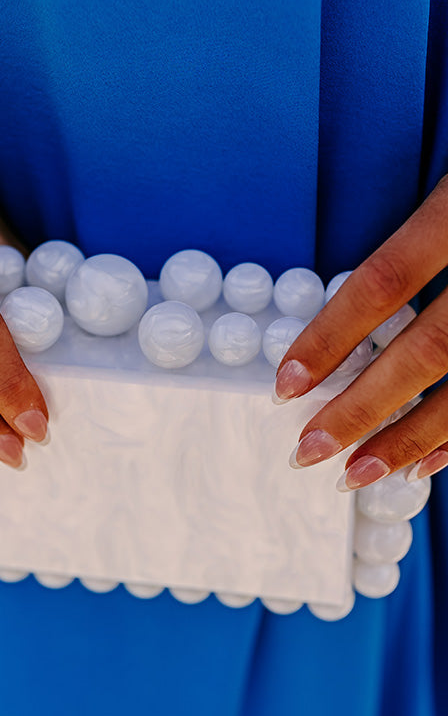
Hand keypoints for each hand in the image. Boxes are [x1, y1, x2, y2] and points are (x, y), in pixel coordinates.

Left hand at [274, 175, 447, 489]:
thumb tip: (352, 321)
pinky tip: (426, 462)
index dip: (331, 336)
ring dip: (412, 438)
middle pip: (427, 350)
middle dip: (363, 408)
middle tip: (309, 450)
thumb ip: (416, 242)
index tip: (288, 382)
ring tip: (358, 473)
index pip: (384, 282)